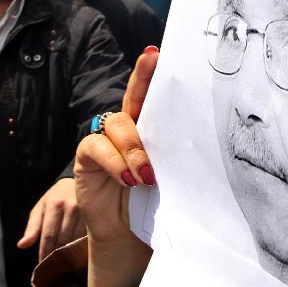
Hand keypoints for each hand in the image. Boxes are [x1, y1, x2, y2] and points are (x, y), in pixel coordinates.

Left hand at [17, 178, 84, 260]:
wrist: (79, 181)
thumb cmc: (56, 198)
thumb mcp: (40, 209)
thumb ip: (31, 228)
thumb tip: (21, 246)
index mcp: (54, 204)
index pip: (48, 235)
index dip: (45, 252)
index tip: (42, 264)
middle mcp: (71, 206)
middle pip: (63, 239)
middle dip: (57, 254)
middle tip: (54, 265)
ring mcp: (87, 209)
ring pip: (76, 239)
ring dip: (69, 252)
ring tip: (65, 260)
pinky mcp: (97, 214)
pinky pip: (88, 236)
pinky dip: (81, 245)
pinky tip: (77, 251)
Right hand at [75, 46, 158, 286]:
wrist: (128, 233)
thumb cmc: (154, 202)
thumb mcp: (170, 175)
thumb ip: (174, 155)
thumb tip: (200, 140)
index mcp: (149, 128)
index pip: (151, 96)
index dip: (150, 73)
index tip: (157, 53)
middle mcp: (126, 128)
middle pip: (132, 98)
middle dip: (141, 81)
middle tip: (152, 68)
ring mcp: (104, 140)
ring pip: (117, 124)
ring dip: (134, 148)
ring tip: (147, 175)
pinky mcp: (87, 156)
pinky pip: (96, 146)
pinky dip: (114, 161)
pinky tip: (127, 178)